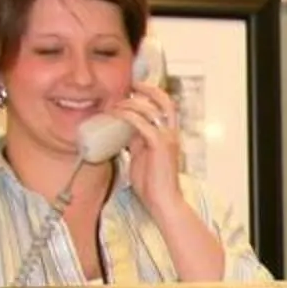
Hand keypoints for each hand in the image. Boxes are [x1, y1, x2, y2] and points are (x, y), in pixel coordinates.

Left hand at [116, 77, 194, 224]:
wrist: (163, 201)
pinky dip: (127, 116)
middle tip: (127, 86)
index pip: (165, 105)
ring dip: (129, 103)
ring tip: (114, 105)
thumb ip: (135, 141)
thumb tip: (120, 130)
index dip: (151, 93)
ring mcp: (167, 138)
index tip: (134, 88)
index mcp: (169, 135)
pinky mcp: (159, 145)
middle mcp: (171, 133)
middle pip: (164, 100)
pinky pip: (141, 123)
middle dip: (146, 89)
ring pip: (150, 109)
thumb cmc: (152, 183)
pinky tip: (115, 116)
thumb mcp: (140, 156)